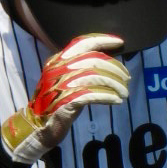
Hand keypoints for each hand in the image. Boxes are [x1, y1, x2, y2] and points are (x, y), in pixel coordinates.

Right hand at [0, 34, 129, 163]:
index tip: (119, 43)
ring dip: (114, 84)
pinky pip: (92, 95)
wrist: (39, 127)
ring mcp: (62, 85)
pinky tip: (116, 100)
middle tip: (127, 78)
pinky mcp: (66, 102)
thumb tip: (108, 63)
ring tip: (124, 92)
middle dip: (115, 68)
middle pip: (94, 60)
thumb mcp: (67, 82)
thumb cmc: (57, 105)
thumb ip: (81, 70)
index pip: (83, 43)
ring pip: (95, 77)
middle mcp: (59, 69)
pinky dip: (107, 96)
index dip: (103, 40)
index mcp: (59, 60)